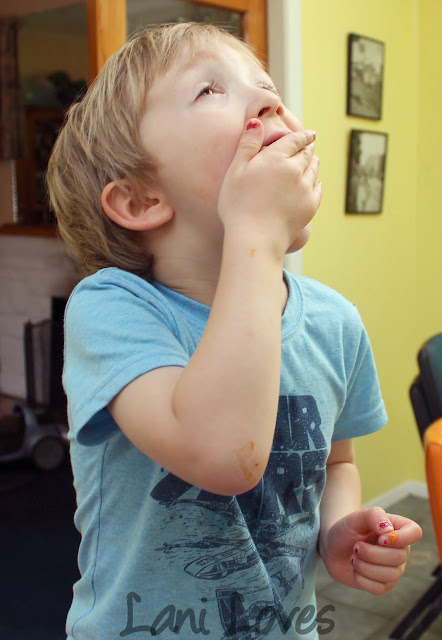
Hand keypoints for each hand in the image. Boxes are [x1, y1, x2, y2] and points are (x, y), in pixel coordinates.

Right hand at [217, 119, 321, 259]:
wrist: (255, 238)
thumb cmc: (238, 206)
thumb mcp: (235, 172)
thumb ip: (247, 145)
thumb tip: (257, 122)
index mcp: (276, 158)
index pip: (294, 140)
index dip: (302, 136)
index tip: (308, 133)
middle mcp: (295, 170)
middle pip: (306, 154)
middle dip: (308, 148)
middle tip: (309, 145)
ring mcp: (305, 189)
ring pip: (314, 170)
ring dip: (314, 163)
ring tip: (313, 160)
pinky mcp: (310, 206)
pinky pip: (318, 189)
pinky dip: (318, 182)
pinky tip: (315, 183)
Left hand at [320, 507, 422, 594]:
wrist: (333, 548)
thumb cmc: (347, 530)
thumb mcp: (356, 517)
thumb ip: (373, 516)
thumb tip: (389, 530)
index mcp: (398, 529)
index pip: (415, 533)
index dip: (401, 538)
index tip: (381, 539)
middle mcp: (400, 550)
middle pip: (400, 557)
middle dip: (371, 553)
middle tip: (356, 546)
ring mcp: (394, 569)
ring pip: (391, 575)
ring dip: (365, 566)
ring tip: (354, 557)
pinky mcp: (384, 585)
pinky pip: (380, 588)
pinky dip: (362, 579)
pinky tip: (355, 570)